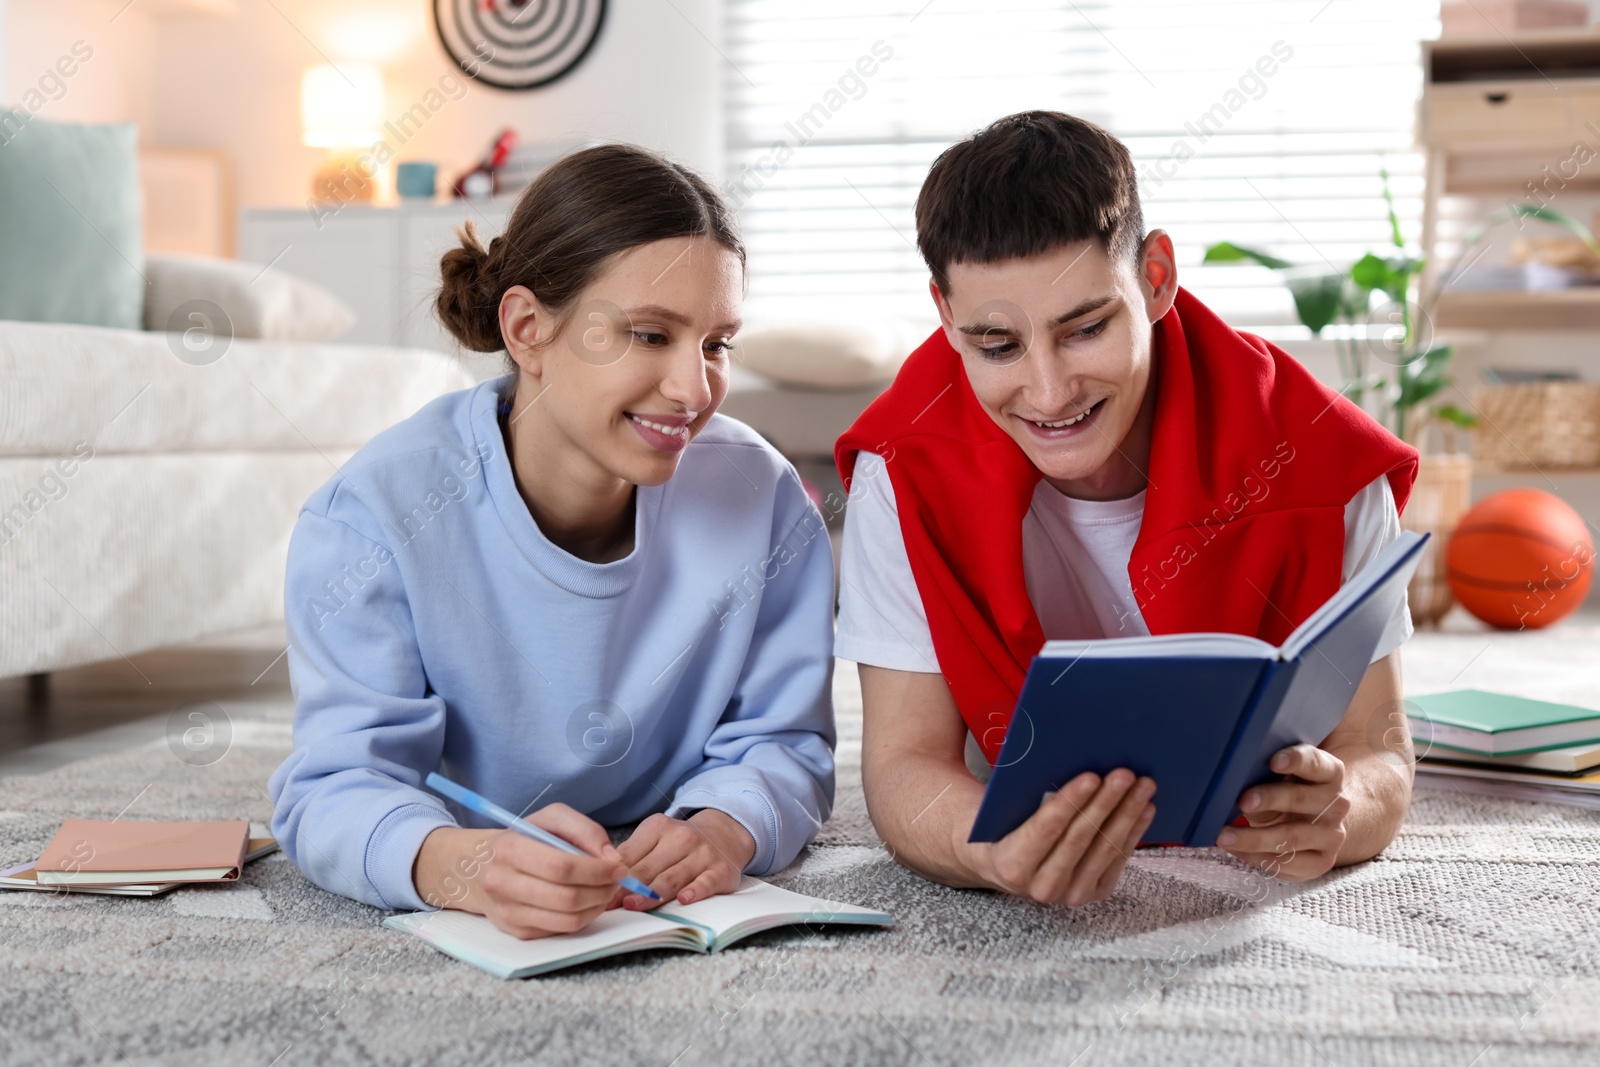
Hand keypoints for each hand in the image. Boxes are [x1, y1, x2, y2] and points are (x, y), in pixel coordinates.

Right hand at [417, 804, 627, 939]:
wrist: (476, 867)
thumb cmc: (520, 839)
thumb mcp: (549, 819)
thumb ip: (584, 829)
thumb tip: (610, 858)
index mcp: (510, 849)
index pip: (563, 867)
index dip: (597, 870)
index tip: (618, 867)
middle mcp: (503, 883)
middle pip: (567, 897)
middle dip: (602, 890)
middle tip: (615, 881)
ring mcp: (508, 912)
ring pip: (567, 920)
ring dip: (597, 907)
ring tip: (605, 891)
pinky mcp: (515, 931)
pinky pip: (560, 931)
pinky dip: (583, 918)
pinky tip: (587, 902)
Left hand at [614, 809, 755, 908]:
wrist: (724, 834)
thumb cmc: (680, 844)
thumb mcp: (655, 838)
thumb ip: (632, 856)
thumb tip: (602, 879)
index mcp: (658, 827)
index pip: (630, 854)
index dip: (612, 875)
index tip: (598, 890)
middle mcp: (682, 838)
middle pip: (649, 868)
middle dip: (627, 888)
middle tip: (610, 904)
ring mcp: (702, 854)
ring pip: (673, 878)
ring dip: (652, 893)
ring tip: (635, 905)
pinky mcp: (721, 870)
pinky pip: (706, 882)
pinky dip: (695, 890)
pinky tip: (684, 899)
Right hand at [969, 769, 1155, 905]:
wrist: (1002, 867)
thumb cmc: (996, 827)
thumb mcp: (982, 807)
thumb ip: (981, 775)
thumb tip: (987, 732)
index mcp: (1012, 864)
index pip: (1044, 829)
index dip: (1070, 802)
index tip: (1091, 777)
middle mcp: (1041, 885)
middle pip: (1080, 838)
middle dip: (1106, 802)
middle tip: (1124, 774)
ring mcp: (1070, 893)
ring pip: (1104, 849)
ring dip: (1127, 814)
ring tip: (1143, 786)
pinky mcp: (1093, 892)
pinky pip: (1117, 859)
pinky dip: (1134, 831)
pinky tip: (1145, 808)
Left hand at [1217, 744, 1350, 881]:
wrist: (1313, 825)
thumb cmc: (1287, 792)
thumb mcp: (1280, 778)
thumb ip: (1265, 775)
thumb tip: (1231, 782)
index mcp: (1329, 773)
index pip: (1315, 762)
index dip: (1296, 760)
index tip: (1273, 761)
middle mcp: (1337, 804)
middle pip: (1301, 799)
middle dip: (1270, 799)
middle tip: (1242, 801)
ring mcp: (1332, 835)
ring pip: (1291, 837)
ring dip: (1254, 838)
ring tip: (1224, 836)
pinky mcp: (1322, 862)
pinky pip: (1286, 863)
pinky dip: (1255, 856)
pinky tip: (1235, 850)